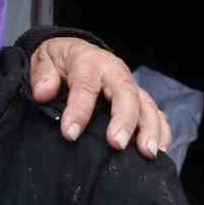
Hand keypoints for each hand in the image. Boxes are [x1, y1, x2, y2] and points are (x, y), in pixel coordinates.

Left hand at [30, 37, 171, 157]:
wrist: (75, 52)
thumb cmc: (58, 62)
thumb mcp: (43, 60)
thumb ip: (42, 75)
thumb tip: (43, 93)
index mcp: (88, 62)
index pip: (86, 85)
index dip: (79, 110)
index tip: (70, 134)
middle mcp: (114, 72)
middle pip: (126, 93)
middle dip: (124, 119)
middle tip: (117, 144)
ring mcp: (131, 86)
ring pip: (147, 104)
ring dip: (150, 129)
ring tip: (148, 153)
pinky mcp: (140, 99)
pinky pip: (157, 113)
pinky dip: (161, 131)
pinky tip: (160, 151)